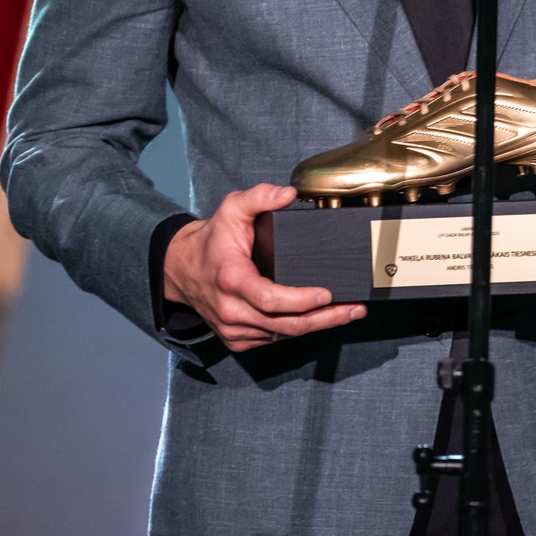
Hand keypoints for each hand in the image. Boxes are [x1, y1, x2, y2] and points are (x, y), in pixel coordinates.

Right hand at [163, 183, 366, 350]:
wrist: (181, 269)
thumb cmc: (211, 241)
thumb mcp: (231, 209)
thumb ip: (259, 197)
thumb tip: (289, 195)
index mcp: (232, 280)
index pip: (270, 300)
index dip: (301, 301)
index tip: (327, 295)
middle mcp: (232, 310)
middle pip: (286, 324)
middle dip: (325, 318)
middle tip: (354, 310)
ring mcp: (234, 330)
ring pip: (283, 334)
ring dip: (317, 326)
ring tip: (346, 313)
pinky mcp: (237, 341)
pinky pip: (273, 338)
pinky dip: (296, 329)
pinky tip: (317, 319)